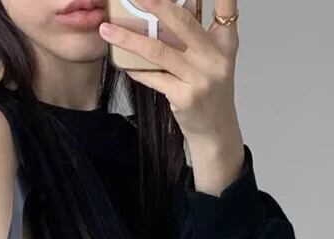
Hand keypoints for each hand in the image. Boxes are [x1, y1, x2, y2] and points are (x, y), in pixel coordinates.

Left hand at [98, 0, 240, 142]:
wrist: (215, 131)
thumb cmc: (208, 91)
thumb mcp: (210, 59)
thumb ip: (194, 36)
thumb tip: (164, 9)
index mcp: (224, 43)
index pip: (225, 7)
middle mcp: (215, 58)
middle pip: (183, 22)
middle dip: (156, 3)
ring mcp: (200, 79)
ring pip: (159, 51)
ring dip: (129, 39)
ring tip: (107, 29)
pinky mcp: (185, 97)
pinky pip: (153, 77)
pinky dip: (135, 69)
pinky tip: (121, 62)